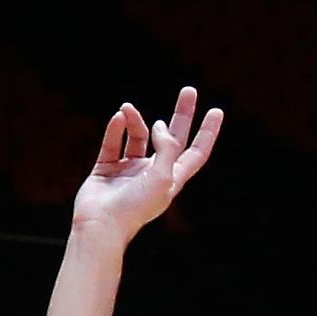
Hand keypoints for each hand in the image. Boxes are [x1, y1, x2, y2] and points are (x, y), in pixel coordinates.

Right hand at [69, 88, 222, 247]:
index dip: (207, 133)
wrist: (100, 225)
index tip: (216, 111)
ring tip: (127, 109)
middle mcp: (151, 173)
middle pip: (171, 139)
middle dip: (181, 115)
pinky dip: (115, 130)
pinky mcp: (106, 171)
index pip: (195, 153)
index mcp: (170, 179)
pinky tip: (118, 118)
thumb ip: (168, 147)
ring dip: (135, 120)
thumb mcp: (163, 176)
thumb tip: (160, 125)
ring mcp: (128, 172)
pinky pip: (112, 144)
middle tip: (188, 90)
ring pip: (137, 137)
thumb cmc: (135, 207)